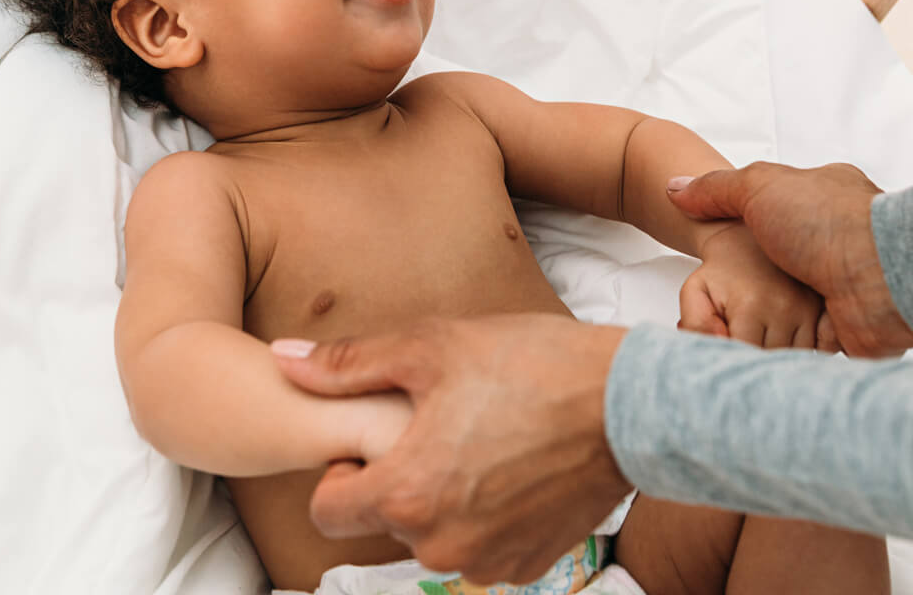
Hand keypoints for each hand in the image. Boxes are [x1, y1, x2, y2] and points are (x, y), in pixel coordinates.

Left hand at [271, 315, 631, 584]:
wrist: (629, 403)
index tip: (371, 441)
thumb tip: (282, 360)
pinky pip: (480, 548)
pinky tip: (510, 467)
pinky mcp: (530, 565)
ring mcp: (489, 561)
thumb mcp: (429, 347)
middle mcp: (442, 544)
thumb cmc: (529, 365)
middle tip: (434, 429)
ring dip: (441, 500)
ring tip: (476, 442)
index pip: (328, 511)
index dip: (341, 472)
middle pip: (383, 523)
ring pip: (433, 537)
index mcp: (407, 494)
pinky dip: (484, 517)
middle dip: (395, 482)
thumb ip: (347, 365)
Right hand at [666, 162, 912, 357]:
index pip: (773, 216)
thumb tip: (675, 190)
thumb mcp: (759, 186)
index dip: (741, 232)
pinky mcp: (841, 334)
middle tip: (713, 300)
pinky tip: (750, 355)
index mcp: (823, 203)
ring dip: (765, 323)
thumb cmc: (828, 222)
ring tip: (721, 335)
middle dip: (751, 285)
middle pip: (779, 267)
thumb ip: (716, 189)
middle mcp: (834, 246)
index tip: (714, 249)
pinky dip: (780, 353)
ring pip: (790, 311)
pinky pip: (802, 347)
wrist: (882, 278)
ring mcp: (839, 290)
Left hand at [679, 225, 837, 349]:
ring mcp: (808, 308)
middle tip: (745, 339)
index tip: (729, 350)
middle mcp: (785, 307)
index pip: (747, 356)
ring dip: (781, 356)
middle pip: (772, 360)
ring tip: (764, 335)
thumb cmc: (719, 273)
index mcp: (751, 305)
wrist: (745, 243)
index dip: (735, 361)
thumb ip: (696, 324)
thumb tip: (720, 344)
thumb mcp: (695, 293)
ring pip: (795, 358)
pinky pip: (821, 348)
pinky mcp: (823, 308)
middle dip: (757, 359)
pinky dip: (806, 350)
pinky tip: (787, 336)